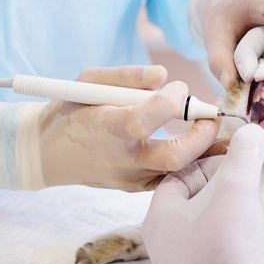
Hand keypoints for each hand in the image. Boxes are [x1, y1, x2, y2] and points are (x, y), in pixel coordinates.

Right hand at [35, 66, 219, 189]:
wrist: (49, 153)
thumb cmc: (72, 112)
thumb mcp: (89, 82)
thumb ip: (127, 75)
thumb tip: (163, 75)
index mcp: (105, 129)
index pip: (143, 120)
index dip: (170, 102)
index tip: (179, 89)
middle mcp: (121, 159)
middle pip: (173, 157)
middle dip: (203, 135)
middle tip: (210, 115)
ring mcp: (131, 179)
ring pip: (180, 172)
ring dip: (205, 150)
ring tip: (214, 128)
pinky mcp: (138, 188)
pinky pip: (173, 179)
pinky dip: (193, 162)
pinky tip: (205, 146)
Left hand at [141, 124, 263, 263]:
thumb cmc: (227, 242)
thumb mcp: (236, 188)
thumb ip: (243, 154)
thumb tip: (251, 130)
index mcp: (157, 217)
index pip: (179, 175)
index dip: (209, 162)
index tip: (235, 160)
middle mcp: (160, 240)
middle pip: (190, 197)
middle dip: (218, 184)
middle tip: (245, 180)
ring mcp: (176, 262)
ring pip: (199, 220)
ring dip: (224, 207)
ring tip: (248, 204)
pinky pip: (207, 242)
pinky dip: (225, 231)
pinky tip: (244, 232)